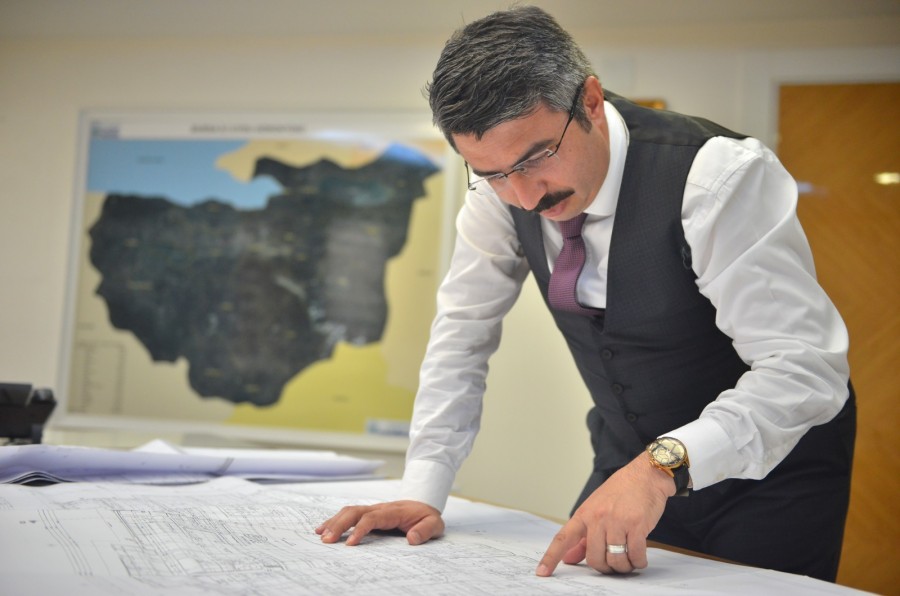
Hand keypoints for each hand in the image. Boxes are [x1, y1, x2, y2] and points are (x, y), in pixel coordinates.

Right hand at [316, 500, 444, 545]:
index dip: (360, 530)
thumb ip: (425, 531)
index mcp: (393, 512)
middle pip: (354, 512)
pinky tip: (324, 529)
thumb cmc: (426, 516)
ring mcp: (372, 509)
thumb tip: (411, 539)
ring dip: (334, 522)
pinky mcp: (368, 514)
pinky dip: (335, 520)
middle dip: (339, 525)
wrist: (424, 504)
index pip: (372, 518)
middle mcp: (379, 508)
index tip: (350, 544)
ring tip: (321, 535)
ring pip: (349, 511)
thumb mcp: (434, 524)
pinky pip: (349, 514)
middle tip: (326, 540)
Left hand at [536, 453, 673, 575]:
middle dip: (605, 568)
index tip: (542, 572)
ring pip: (615, 560)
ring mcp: (616, 521)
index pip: (563, 538)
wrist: (645, 475)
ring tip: (629, 561)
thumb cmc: (621, 492)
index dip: (551, 557)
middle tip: (614, 565)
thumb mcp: (596, 509)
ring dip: (624, 567)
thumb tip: (568, 558)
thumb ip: (582, 537)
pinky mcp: (636, 525)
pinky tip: (639, 558)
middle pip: (594, 558)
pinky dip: (638, 562)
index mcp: (584, 514)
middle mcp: (597, 518)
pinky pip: (635, 555)